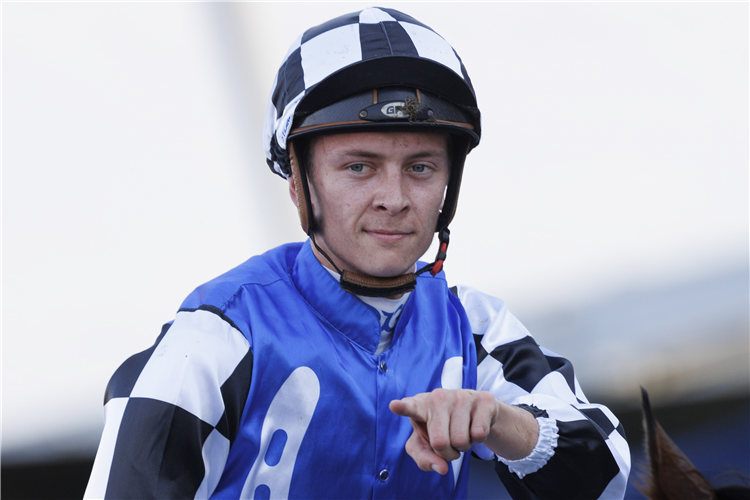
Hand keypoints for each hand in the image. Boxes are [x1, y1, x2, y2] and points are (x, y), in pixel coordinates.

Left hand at [389, 389, 536, 474]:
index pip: (410, 407)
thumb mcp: (427, 445)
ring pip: (461, 441)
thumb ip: (424, 459)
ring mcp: (460, 395)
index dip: (403, 408)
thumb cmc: (443, 428)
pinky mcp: (482, 399)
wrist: (476, 413)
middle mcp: (438, 396)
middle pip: (440, 443)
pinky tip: (474, 426)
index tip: (394, 406)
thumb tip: (441, 468)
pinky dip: (478, 440)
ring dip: (463, 446)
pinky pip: (478, 434)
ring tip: (461, 432)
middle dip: (447, 453)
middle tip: (449, 443)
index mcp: (420, 406)